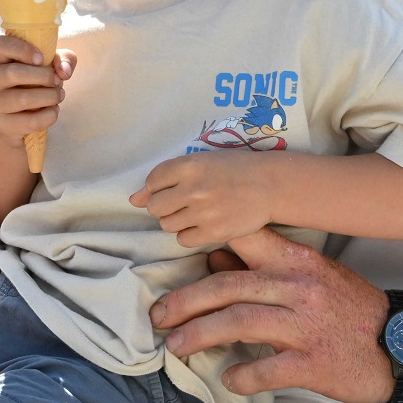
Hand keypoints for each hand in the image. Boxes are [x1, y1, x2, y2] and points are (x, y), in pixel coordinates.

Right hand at [0, 35, 75, 144]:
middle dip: (43, 76)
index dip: (22, 49)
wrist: (17, 121)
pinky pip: (30, 121)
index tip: (41, 58)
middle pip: (13, 73)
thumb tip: (64, 71)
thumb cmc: (32, 83)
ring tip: (58, 95)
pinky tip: (53, 111)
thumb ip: (62, 59)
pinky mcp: (1, 125)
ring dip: (49, 96)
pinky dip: (49, 115)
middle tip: (57, 81)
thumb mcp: (47, 64)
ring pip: (22, 99)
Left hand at [130, 151, 276, 246]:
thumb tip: (133, 200)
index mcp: (189, 165)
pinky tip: (203, 223)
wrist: (269, 185)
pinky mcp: (215, 233)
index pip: (152, 181)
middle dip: (164, 206)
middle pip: (155, 207)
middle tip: (183, 202)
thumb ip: (165, 178)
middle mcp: (193, 189)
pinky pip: (184, 240)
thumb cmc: (233, 169)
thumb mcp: (200, 162)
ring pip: (167, 225)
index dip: (159, 186)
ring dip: (176, 220)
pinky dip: (190, 234)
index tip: (174, 187)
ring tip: (195, 211)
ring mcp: (204, 213)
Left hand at [148, 226, 395, 402]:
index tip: (171, 259)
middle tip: (159, 316)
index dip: (202, 244)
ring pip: (239, 323)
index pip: (241, 240)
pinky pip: (268, 369)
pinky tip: (228, 379)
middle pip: (227, 287)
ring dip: (200, 336)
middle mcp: (297, 287)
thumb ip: (263, 266)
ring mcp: (306, 325)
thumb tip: (212, 258)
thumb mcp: (310, 275)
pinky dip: (243, 375)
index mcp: (295, 260)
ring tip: (176, 347)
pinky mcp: (314, 362)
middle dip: (185, 302)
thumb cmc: (349, 307)